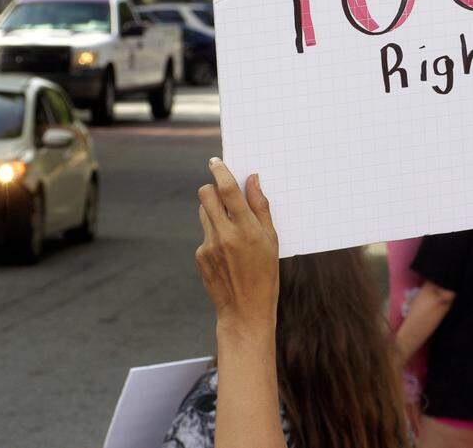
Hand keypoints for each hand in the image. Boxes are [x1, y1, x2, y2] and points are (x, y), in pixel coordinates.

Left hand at [196, 158, 279, 337]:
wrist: (245, 311)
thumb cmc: (266, 275)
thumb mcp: (272, 241)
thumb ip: (261, 208)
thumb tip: (253, 179)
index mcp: (247, 229)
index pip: (227, 189)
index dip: (220, 170)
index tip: (216, 161)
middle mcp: (225, 234)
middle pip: (206, 194)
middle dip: (213, 187)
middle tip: (223, 191)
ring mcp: (209, 245)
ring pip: (204, 212)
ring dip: (214, 210)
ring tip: (231, 226)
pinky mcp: (200, 255)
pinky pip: (205, 233)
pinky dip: (214, 233)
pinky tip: (227, 252)